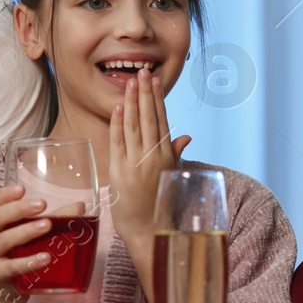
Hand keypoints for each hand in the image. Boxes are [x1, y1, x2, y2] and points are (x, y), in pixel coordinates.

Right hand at [0, 184, 53, 300]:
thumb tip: (79, 207)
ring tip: (46, 226)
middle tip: (42, 205)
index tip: (21, 189)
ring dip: (26, 231)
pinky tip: (45, 258)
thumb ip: (52, 220)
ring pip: (4, 240)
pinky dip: (29, 261)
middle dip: (19, 209)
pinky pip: (11, 267)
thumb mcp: (31, 237)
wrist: (6, 294)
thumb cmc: (18, 258)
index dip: (4, 195)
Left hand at [108, 69, 188, 249]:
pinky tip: (118, 108)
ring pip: (133, 126)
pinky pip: (118, 143)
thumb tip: (185, 136)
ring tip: (130, 83)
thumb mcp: (171, 176)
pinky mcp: (121, 172)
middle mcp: (153, 158)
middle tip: (142, 72)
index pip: (162, 121)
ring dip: (131, 103)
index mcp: (167, 157)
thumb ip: (175, 153)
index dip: (157, 100)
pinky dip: (117, 124)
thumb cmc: (158, 205)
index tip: (154, 81)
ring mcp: (137, 164)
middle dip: (144, 94)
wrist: (148, 230)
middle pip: (148, 119)